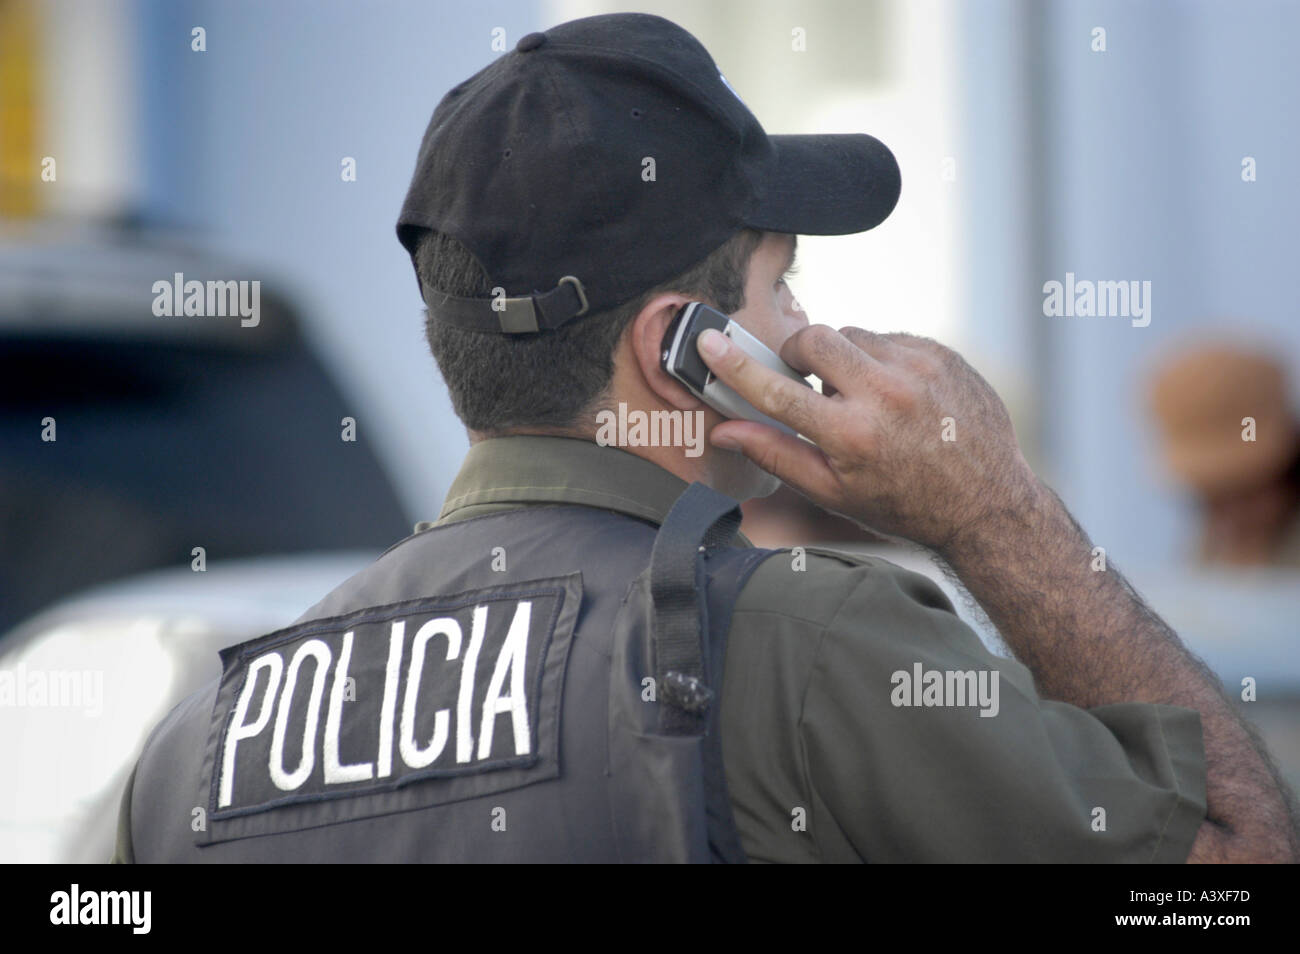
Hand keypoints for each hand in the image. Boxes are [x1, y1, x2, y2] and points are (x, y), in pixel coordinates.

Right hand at [696, 325, 1041, 553]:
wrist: (987, 502)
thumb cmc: (904, 505)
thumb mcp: (834, 492)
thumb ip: (776, 455)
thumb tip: (726, 430)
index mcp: (852, 434)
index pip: (776, 390)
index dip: (735, 365)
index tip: (709, 342)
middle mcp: (885, 393)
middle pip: (814, 339)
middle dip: (799, 353)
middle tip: (805, 380)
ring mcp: (918, 367)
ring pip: (853, 335)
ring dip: (844, 361)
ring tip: (862, 400)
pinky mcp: (940, 354)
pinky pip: (889, 339)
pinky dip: (880, 362)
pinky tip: (896, 397)